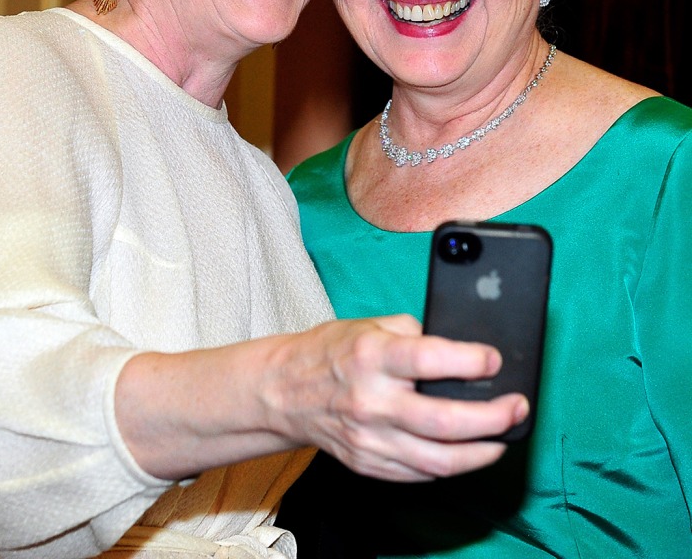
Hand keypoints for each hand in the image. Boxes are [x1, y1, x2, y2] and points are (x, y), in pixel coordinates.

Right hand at [264, 313, 526, 480]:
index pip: (430, 359)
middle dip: (492, 418)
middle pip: (444, 421)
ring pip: (438, 460)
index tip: (495, 361)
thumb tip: (457, 345)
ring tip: (503, 439)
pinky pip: (419, 474)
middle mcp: (372, 400)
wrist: (283, 391)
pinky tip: (467, 453)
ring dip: (481, 453)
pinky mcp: (369, 464)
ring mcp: (370, 439)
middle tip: (516, 408)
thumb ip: (413, 332)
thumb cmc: (330, 352)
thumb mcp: (369, 324)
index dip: (470, 361)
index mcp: (373, 356)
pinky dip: (449, 466)